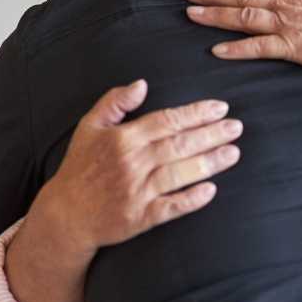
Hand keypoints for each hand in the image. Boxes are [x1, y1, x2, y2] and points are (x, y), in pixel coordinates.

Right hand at [25, 80, 241, 258]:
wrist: (65, 216)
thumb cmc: (80, 167)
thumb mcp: (89, 128)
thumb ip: (114, 102)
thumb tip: (141, 83)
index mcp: (122, 139)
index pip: (167, 121)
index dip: (196, 113)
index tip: (221, 108)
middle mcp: (131, 163)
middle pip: (179, 145)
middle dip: (211, 134)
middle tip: (237, 127)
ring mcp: (136, 191)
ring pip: (178, 174)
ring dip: (208, 163)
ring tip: (234, 153)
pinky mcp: (139, 218)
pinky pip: (170, 207)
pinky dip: (190, 200)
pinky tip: (211, 191)